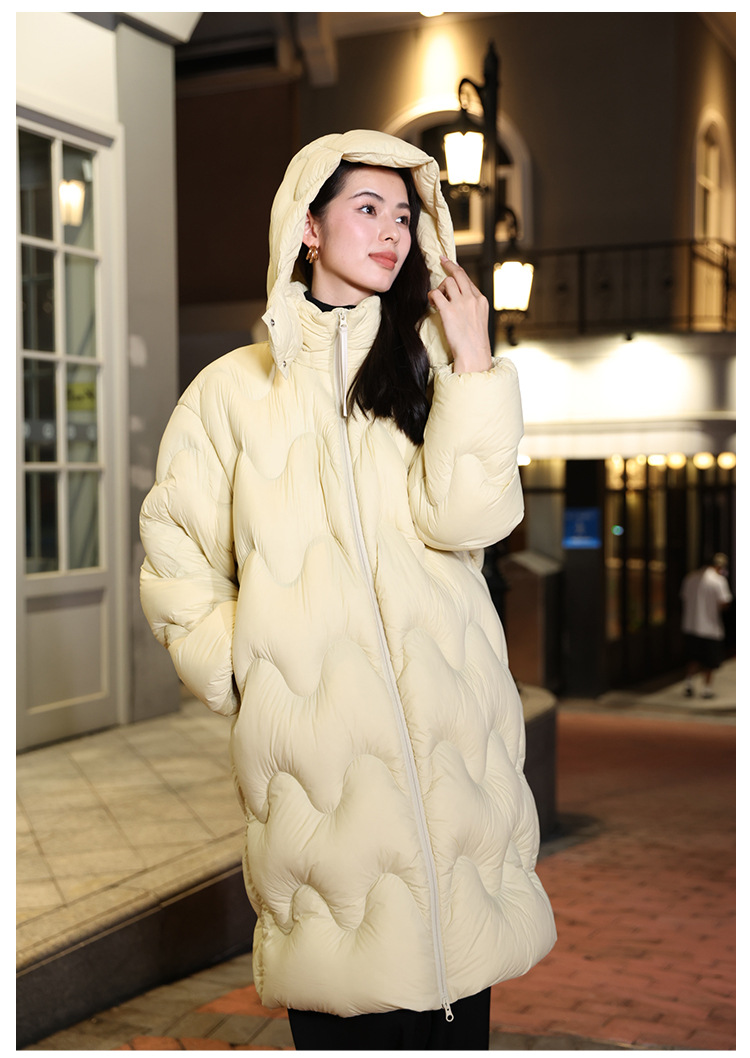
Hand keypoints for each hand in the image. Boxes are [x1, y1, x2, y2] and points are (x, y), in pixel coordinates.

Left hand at [428, 257, 492, 372]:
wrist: (473, 353)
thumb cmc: (474, 341)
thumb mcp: (479, 318)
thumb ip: (472, 306)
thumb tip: (459, 297)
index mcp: (480, 300)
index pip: (467, 279)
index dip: (457, 270)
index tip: (450, 263)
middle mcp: (472, 298)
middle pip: (458, 274)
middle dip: (449, 265)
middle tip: (441, 260)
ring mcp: (461, 303)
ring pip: (447, 282)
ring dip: (440, 288)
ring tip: (439, 300)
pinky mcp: (449, 311)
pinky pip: (436, 293)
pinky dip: (432, 296)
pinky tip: (433, 304)